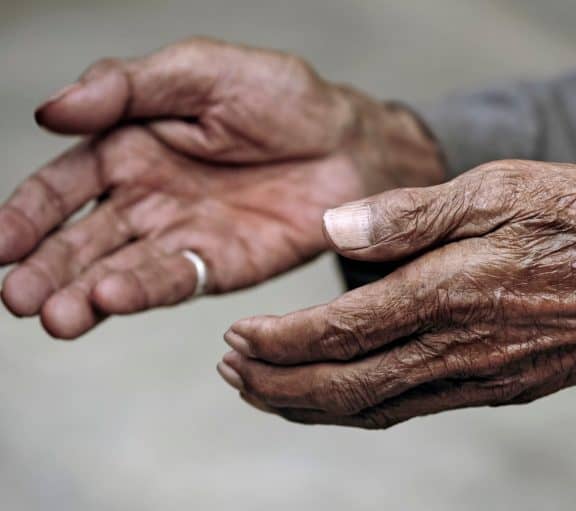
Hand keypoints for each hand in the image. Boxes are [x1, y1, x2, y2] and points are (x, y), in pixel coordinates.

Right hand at [1, 37, 443, 338]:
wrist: (350, 142)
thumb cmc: (281, 98)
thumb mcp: (201, 70)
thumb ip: (128, 87)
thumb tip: (52, 109)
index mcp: (130, 146)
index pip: (62, 185)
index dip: (26, 214)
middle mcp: (146, 198)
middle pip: (82, 240)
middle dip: (46, 269)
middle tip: (17, 298)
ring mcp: (181, 236)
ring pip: (120, 270)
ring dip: (85, 295)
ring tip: (57, 316)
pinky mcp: (219, 266)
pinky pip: (176, 280)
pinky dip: (144, 291)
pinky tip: (113, 299)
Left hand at [218, 160, 575, 428]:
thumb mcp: (500, 189)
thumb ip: (410, 215)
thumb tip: (333, 230)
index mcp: (449, 293)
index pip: (340, 333)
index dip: (279, 341)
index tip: (235, 336)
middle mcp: (456, 350)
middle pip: (342, 387)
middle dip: (276, 383)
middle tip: (230, 371)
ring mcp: (476, 380)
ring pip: (371, 410)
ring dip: (308, 404)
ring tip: (263, 391)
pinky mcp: (494, 390)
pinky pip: (409, 411)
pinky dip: (357, 410)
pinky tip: (337, 399)